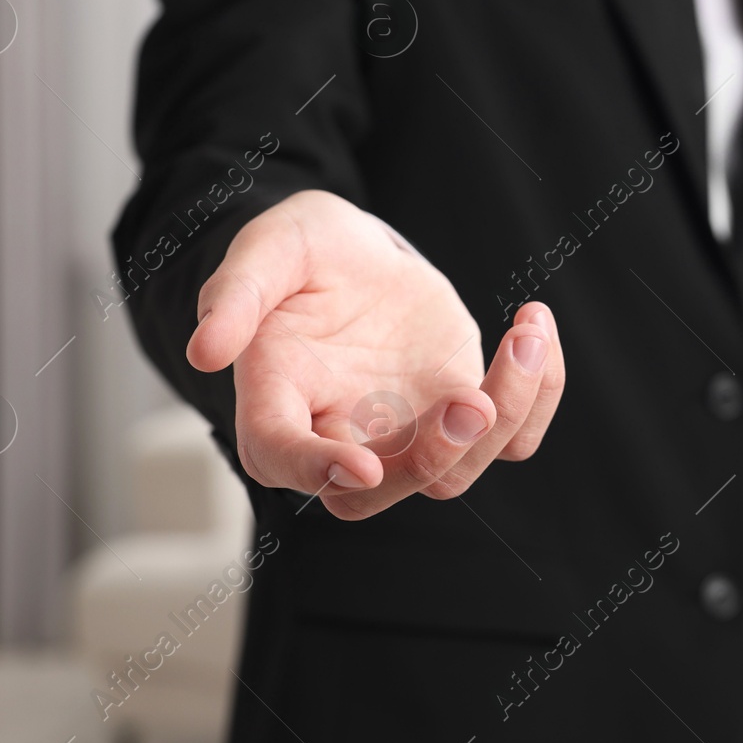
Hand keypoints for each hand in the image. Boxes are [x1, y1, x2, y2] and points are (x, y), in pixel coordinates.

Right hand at [186, 190, 564, 519]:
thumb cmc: (301, 254)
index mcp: (276, 401)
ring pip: (453, 472)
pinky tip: (535, 328)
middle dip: (431, 458)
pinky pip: (511, 440)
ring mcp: (404, 431)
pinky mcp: (456, 411)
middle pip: (377, 493)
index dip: (315, 470)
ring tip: (527, 332)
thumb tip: (205, 349)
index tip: (359, 466)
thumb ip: (236, 294)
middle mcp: (340, 434)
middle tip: (474, 402)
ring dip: (504, 416)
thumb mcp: (266, 250)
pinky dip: (537, 399)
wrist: (353, 251)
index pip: (281, 455)